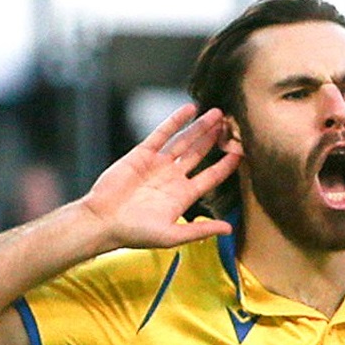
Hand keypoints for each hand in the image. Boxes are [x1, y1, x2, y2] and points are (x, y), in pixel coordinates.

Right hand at [79, 103, 240, 250]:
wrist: (103, 221)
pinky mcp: (142, 153)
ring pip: (185, 141)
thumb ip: (200, 230)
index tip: (241, 152)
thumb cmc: (135, 234)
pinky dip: (176, 121)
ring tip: (218, 113)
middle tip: (232, 124)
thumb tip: (229, 229)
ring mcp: (158, 164)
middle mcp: (173, 178)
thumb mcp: (172, 235)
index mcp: (183, 196)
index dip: (226, 165)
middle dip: (216, 140)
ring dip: (200, 127)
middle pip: (200, 154)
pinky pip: (162, 133)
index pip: (211, 177)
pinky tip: (189, 109)